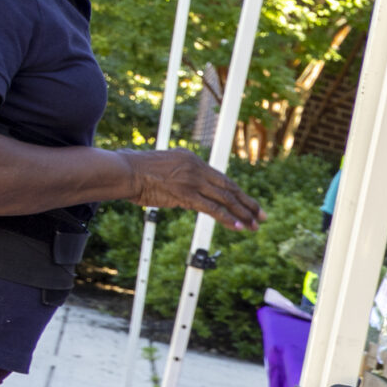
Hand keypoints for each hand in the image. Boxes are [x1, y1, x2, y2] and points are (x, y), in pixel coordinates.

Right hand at [119, 149, 262, 230]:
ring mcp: (192, 181)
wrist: (124, 170)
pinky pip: (212, 209)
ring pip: (225, 199)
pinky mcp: (186, 194)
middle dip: (248, 203)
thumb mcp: (164, 167)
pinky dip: (228, 218)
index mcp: (193, 159)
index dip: (237, 193)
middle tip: (262, 215)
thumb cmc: (137, 170)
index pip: (221, 178)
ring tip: (255, 225)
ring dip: (243, 214)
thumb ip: (180, 176)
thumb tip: (186, 189)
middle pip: (229, 188)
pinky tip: (239, 227)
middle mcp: (196, 168)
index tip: (249, 202)